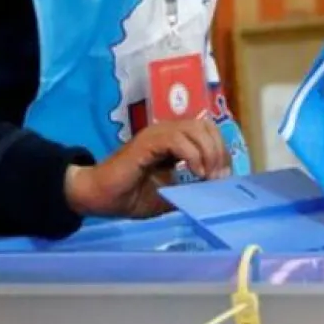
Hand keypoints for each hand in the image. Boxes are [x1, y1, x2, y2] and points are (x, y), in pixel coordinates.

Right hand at [64, 118, 229, 218]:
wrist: (98, 197)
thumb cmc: (130, 197)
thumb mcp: (169, 196)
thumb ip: (190, 190)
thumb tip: (214, 192)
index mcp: (174, 142)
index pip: (208, 133)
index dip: (221, 151)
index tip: (224, 177)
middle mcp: (168, 132)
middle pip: (206, 126)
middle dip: (219, 150)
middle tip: (219, 176)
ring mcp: (157, 135)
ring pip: (196, 128)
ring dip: (209, 151)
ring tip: (209, 175)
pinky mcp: (147, 142)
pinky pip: (178, 140)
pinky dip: (193, 155)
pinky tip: (196, 173)